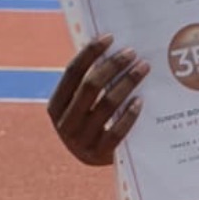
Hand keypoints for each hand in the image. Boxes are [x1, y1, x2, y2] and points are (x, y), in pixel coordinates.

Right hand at [47, 34, 148, 166]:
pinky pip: (117, 131)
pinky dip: (129, 114)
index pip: (72, 73)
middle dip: (113, 66)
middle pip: (90, 87)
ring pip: (106, 106)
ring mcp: (81, 142)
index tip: (109, 37)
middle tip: (132, 53)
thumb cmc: (92, 124)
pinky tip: (141, 100)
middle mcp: (64, 124)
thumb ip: (88, 84)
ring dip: (127, 83)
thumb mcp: (82, 106)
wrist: (97, 162)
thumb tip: (111, 48)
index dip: (90, 53)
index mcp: (55, 107)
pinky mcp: (100, 156)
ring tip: (143, 68)